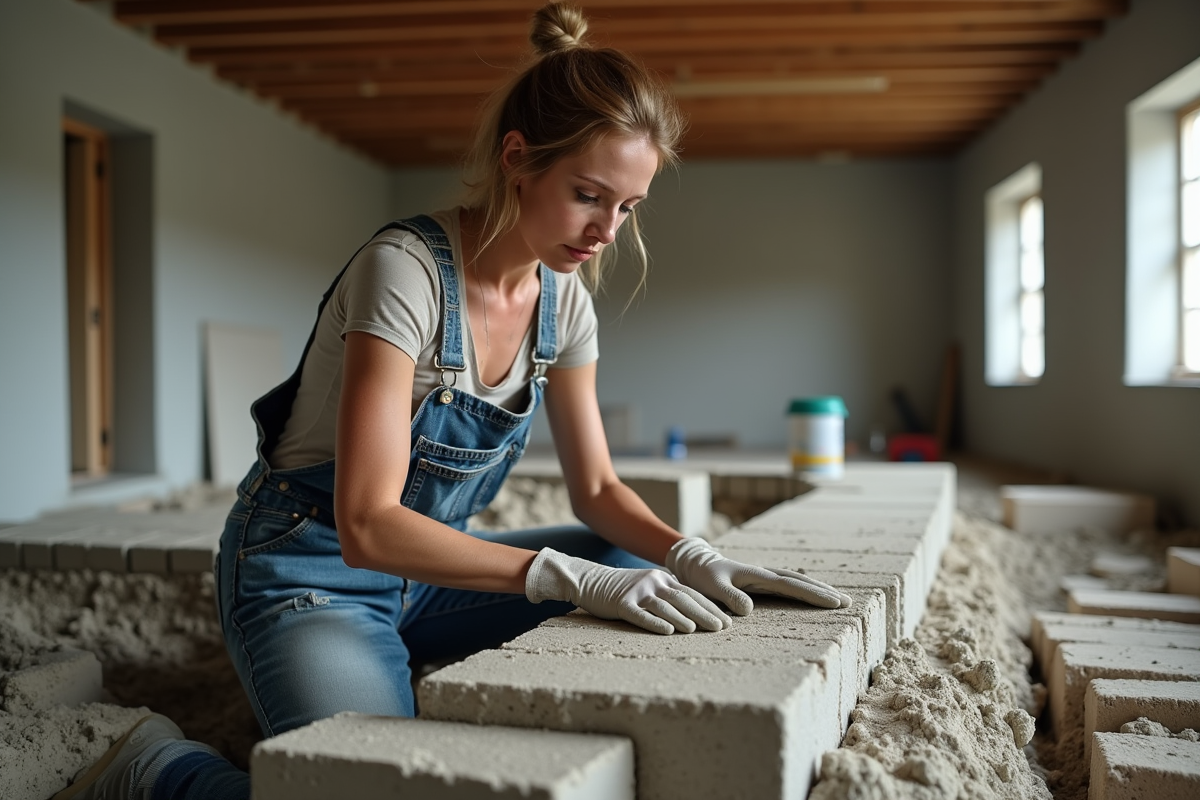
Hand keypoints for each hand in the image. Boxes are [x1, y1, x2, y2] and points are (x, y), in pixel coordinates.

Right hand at [525, 547, 732, 634]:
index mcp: (662, 579)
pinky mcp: (621, 603)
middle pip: (683, 599)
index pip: (692, 594)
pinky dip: (655, 623)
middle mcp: (653, 582)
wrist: (588, 579)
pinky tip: (667, 631)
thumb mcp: (647, 587)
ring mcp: (636, 592)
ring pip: (664, 606)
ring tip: (696, 630)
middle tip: (721, 628)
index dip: (710, 607)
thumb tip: (693, 613)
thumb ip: (667, 595)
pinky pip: (640, 615)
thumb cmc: (621, 589)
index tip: (727, 621)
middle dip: (704, 614)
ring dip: (682, 618)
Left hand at [666, 538, 852, 614]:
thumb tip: (749, 611)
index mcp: (757, 575)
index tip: (834, 602)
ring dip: (819, 589)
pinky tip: (817, 596)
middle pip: (801, 581)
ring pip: (798, 581)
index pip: (790, 585)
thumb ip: (728, 597)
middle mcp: (766, 574)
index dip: (813, 594)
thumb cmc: (703, 577)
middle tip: (848, 602)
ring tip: (840, 600)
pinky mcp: (763, 582)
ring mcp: (766, 576)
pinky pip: (790, 585)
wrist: (696, 563)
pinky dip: (806, 589)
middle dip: (824, 591)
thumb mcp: (712, 587)